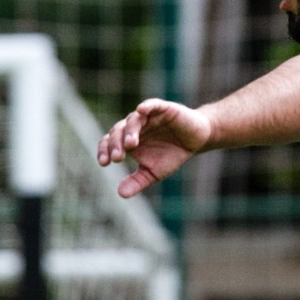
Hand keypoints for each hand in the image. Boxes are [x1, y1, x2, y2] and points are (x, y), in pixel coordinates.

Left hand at [97, 99, 212, 199]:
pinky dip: (146, 106)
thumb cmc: (171, 154)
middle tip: (118, 158)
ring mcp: (148, 116)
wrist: (195, 141)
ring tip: (131, 144)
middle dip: (116, 144)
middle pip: (118, 131)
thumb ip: (137, 182)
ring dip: (130, 131)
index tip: (104, 163)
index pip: (109, 142)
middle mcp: (134, 127)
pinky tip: (141, 110)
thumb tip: (121, 194)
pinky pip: (152, 105)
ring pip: (133, 120)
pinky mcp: (163, 109)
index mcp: (127, 140)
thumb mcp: (153, 173)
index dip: (104, 150)